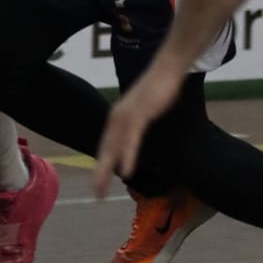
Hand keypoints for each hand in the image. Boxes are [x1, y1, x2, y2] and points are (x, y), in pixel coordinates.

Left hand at [92, 58, 183, 197]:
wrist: (166, 69)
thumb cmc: (158, 90)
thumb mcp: (143, 110)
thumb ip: (137, 124)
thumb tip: (134, 136)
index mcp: (117, 117)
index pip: (105, 145)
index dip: (101, 165)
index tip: (98, 184)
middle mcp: (117, 117)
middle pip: (105, 149)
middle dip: (100, 172)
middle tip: (96, 194)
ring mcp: (127, 115)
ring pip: (114, 147)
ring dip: (107, 169)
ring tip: (101, 188)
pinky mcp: (140, 114)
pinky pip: (131, 139)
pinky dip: (127, 156)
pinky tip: (125, 172)